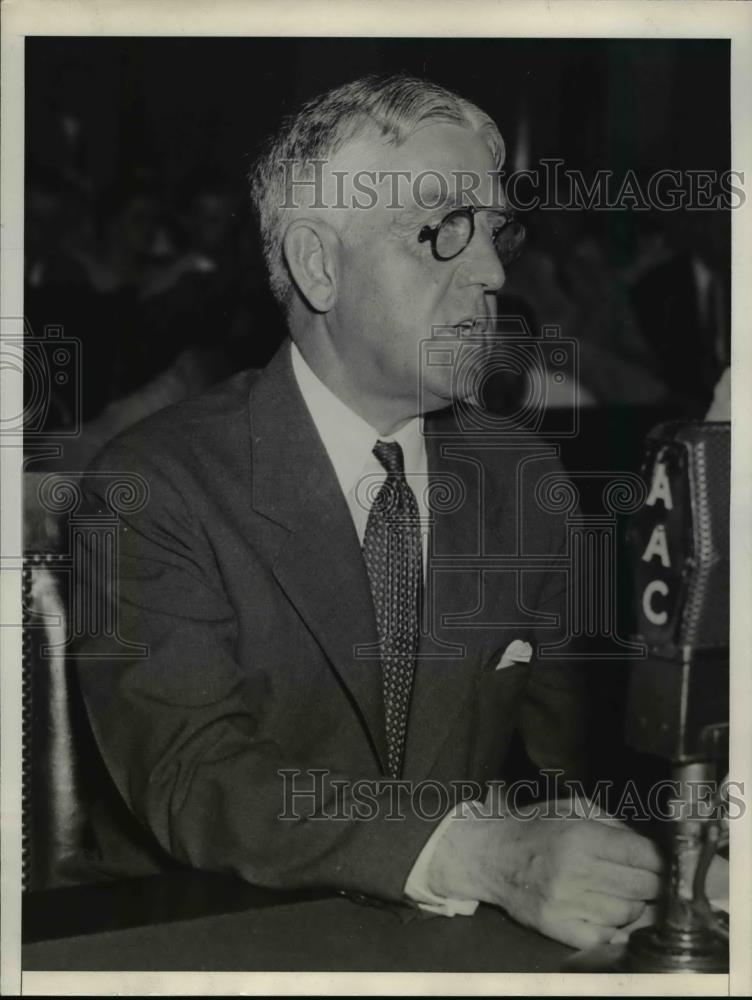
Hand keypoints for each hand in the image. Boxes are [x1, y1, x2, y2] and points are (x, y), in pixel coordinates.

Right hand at [427, 808, 663, 949]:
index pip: (643, 855)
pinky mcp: (557, 927)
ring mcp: (566, 903)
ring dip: (634, 905)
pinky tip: (612, 915)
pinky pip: (606, 937)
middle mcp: (575, 871)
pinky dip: (616, 928)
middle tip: (649, 879)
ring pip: (628, 914)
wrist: (490, 855)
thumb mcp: (572, 809)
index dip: (661, 860)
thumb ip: (612, 824)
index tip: (663, 862)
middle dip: (653, 883)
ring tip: (624, 893)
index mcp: (581, 836)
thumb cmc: (535, 827)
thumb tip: (649, 847)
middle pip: (642, 886)